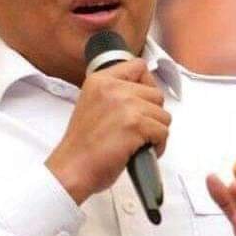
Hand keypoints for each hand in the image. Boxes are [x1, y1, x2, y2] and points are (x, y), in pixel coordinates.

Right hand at [46, 59, 170, 204]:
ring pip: (163, 115)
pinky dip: (157, 145)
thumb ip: (114, 93)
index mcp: (100, 80)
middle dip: (152, 114)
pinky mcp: (135, 124)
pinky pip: (163, 132)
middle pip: (156, 93)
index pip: (138, 67)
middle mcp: (113, 88)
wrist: (72, 169)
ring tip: (138, 142)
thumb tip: (142, 93)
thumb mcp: (91, 104)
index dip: (146, 85)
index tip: (142, 101)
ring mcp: (125, 105)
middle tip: (137, 129)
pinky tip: (141, 151)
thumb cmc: (82, 146)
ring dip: (155, 132)